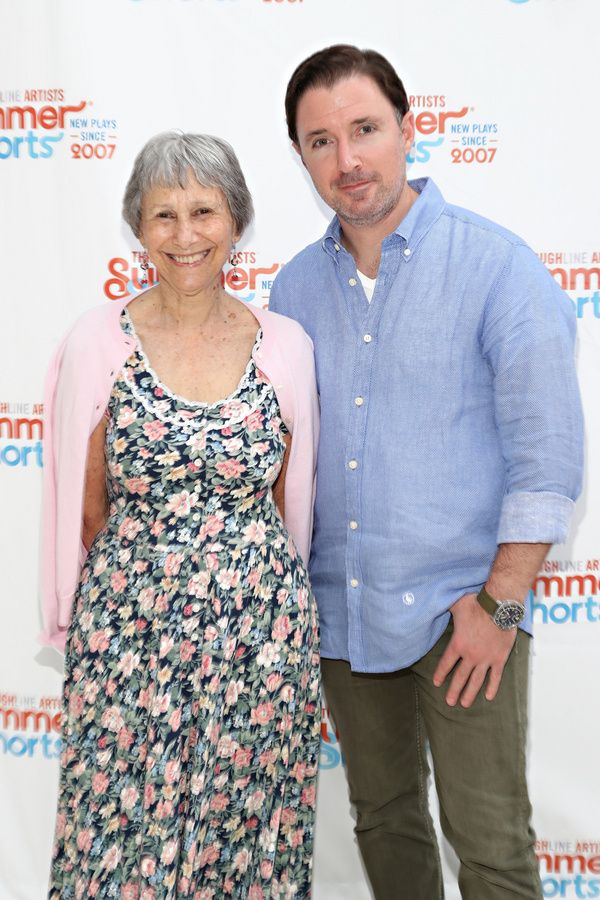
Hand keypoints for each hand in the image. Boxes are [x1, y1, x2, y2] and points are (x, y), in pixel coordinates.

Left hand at [432, 593, 516, 707]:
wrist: (500, 607)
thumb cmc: (476, 604)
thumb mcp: (456, 605)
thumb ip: (445, 607)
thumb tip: (436, 602)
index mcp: (458, 644)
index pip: (446, 663)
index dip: (440, 674)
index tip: (437, 683)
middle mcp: (470, 655)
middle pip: (460, 677)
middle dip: (454, 690)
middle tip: (449, 702)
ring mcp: (486, 659)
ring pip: (476, 681)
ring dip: (470, 693)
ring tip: (465, 703)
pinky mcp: (500, 658)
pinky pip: (496, 676)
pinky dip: (492, 687)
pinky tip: (489, 696)